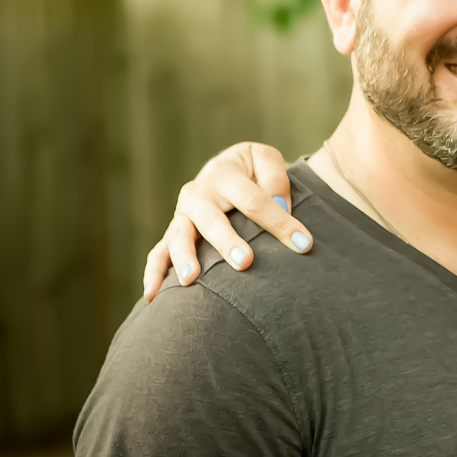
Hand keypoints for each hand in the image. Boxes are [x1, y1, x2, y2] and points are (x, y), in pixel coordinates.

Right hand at [141, 141, 311, 300]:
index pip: (254, 200)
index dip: (279, 222)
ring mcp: (183, 215)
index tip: (303, 244)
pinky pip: (159, 253)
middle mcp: (198, 193)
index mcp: (224, 173)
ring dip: (184, 258)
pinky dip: (154, 273)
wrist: (229, 168)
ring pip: (179, 237)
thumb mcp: (266, 160)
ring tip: (191, 279)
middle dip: (227, 242)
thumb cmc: (254, 170)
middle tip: (245, 262)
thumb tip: (279, 204)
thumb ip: (275, 178)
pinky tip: (154, 296)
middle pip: (212, 220)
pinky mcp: (175, 233)